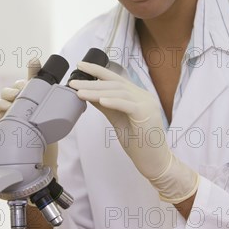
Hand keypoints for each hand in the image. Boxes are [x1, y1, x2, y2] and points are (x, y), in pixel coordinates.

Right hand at [0, 59, 57, 178]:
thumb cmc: (45, 132)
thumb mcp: (54, 116)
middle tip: (27, 88)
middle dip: (22, 84)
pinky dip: (2, 104)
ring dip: (12, 93)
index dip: (33, 67)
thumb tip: (77, 95)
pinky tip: (9, 107)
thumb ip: (60, 104)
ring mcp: (9, 107)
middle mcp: (20, 99)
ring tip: (18, 98)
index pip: (33, 77)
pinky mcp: (0, 116)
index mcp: (34, 95)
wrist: (37, 154)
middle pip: (18, 83)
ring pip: (6, 91)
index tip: (36, 60)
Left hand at [69, 61, 198, 203]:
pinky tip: (99, 100)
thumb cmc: (138, 143)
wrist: (155, 162)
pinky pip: (127, 104)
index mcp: (137, 95)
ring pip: (118, 92)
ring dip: (96, 91)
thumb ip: (106, 105)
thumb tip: (88, 93)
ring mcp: (147, 103)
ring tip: (79, 92)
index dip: (97, 70)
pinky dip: (113, 101)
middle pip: (114, 83)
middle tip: (73, 82)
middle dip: (92, 81)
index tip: (80, 66)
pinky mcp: (146, 114)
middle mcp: (143, 95)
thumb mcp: (117, 119)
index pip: (115, 78)